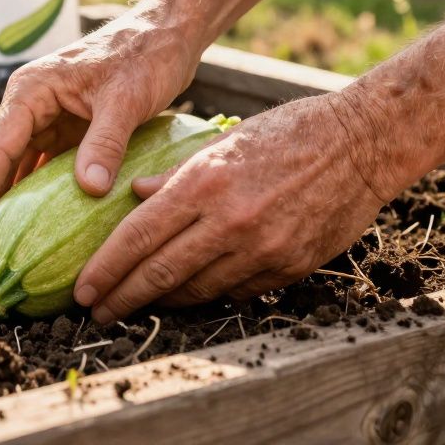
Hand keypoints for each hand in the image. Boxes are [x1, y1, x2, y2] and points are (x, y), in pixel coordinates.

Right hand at [0, 9, 200, 255]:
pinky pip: (39, 167)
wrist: (165, 33)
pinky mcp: (65, 129)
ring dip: (0, 202)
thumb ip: (104, 144)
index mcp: (30, 91)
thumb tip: (88, 190)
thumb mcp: (126, 100)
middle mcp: (29, 105)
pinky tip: (28, 226)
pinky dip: (30, 194)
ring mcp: (45, 117)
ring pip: (12, 166)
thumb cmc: (144, 56)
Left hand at [73, 93, 394, 322]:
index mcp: (203, 182)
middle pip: (159, 273)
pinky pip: (236, 290)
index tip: (82, 290)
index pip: (138, 237)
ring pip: (196, 290)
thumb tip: (132, 194)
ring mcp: (262, 249)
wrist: (362, 143)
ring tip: (135, 304)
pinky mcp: (289, 266)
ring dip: (161, 302)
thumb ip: (174, 173)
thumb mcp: (222, 140)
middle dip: (121, 298)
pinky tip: (189, 292)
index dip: (104, 269)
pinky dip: (208, 293)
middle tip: (94, 312)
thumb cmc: (287, 132)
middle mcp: (229, 221)